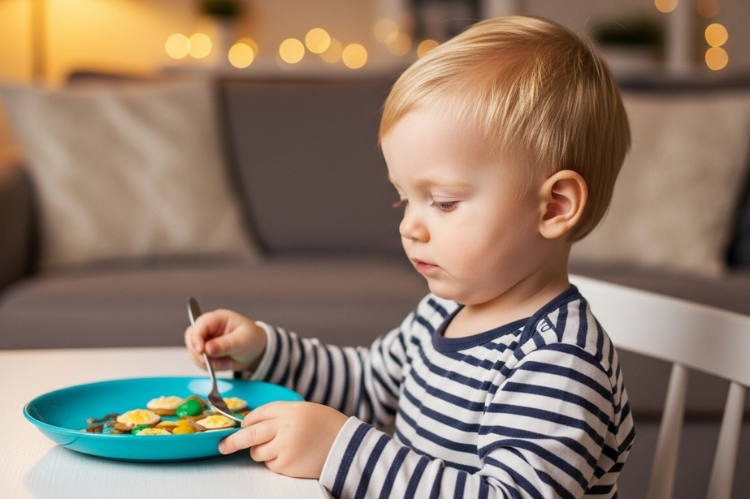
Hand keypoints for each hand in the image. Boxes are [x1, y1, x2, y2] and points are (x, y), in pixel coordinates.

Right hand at [184, 309, 266, 371]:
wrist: (256, 351)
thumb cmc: (252, 339)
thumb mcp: (242, 341)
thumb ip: (225, 345)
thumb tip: (207, 349)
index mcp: (218, 319)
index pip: (200, 325)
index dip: (196, 337)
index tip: (200, 350)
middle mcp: (209, 328)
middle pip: (191, 337)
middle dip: (198, 353)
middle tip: (210, 363)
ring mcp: (206, 340)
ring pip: (193, 352)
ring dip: (207, 362)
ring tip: (227, 362)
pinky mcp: (206, 352)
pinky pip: (199, 362)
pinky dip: (210, 367)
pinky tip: (225, 364)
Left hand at [219, 401, 348, 478]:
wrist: (349, 447)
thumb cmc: (328, 427)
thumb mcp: (305, 411)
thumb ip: (282, 415)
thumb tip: (254, 424)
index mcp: (290, 410)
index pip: (259, 414)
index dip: (248, 421)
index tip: (241, 426)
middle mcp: (285, 427)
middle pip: (250, 434)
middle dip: (233, 441)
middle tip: (223, 446)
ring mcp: (285, 447)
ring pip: (258, 452)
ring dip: (262, 452)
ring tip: (283, 448)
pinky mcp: (287, 466)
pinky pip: (271, 465)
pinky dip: (276, 462)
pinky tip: (293, 457)